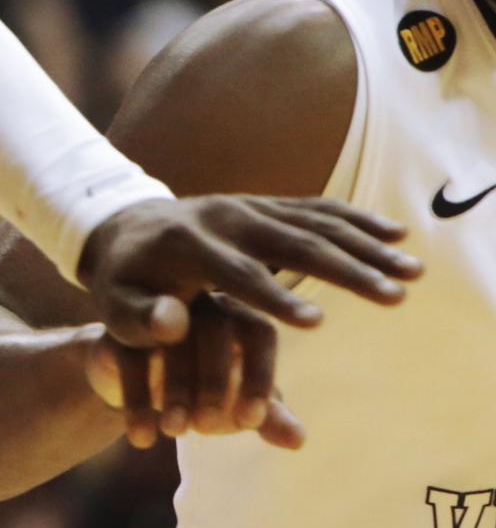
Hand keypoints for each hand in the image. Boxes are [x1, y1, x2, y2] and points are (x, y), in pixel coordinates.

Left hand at [77, 194, 416, 346]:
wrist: (121, 227)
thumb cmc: (122, 282)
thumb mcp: (115, 306)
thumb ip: (139, 321)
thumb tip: (173, 324)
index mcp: (186, 246)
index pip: (237, 274)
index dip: (275, 298)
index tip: (317, 322)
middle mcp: (223, 218)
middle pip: (291, 243)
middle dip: (345, 271)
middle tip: (394, 298)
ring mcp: (247, 205)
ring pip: (314, 223)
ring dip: (366, 246)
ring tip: (412, 273)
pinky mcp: (264, 203)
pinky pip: (316, 208)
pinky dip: (357, 220)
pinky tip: (396, 236)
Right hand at [82, 302, 305, 452]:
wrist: (133, 383)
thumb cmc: (199, 389)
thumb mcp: (234, 405)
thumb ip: (266, 418)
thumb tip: (297, 441)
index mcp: (238, 315)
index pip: (259, 332)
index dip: (260, 376)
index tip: (251, 421)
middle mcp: (200, 303)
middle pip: (215, 329)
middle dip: (214, 383)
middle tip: (209, 429)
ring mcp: (155, 313)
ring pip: (170, 340)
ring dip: (174, 391)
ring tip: (175, 434)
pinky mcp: (117, 330)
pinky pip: (129, 358)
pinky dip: (136, 401)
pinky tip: (142, 438)